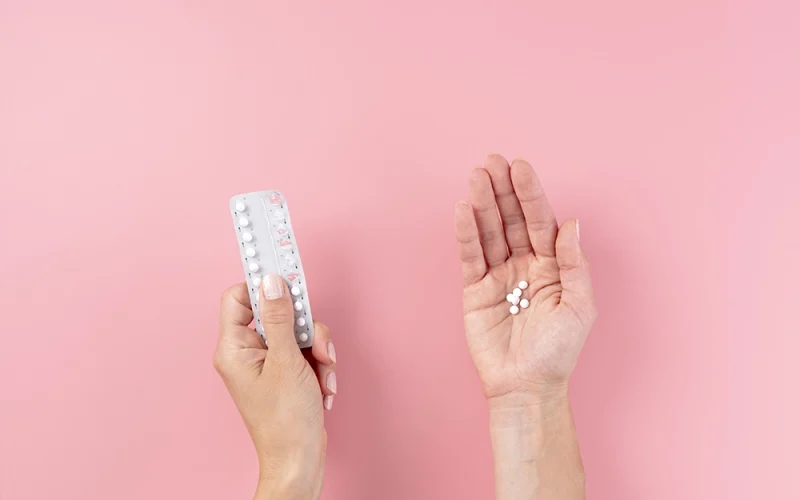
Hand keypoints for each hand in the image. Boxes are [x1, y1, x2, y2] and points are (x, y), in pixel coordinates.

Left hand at [215, 273, 336, 499]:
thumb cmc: (286, 420)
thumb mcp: (287, 360)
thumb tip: (272, 281)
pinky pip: (306, 352)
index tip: (287, 279)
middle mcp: (247, 353)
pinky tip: (323, 388)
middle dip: (307, 330)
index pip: (238, 298)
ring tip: (323, 375)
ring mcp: (268, 364)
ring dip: (319, 351)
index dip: (262, 287)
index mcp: (234, 348)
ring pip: (298, 333)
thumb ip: (279, 317)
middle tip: (318, 347)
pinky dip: (320, 366)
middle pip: (277, 313)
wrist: (301, 460)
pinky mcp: (286, 373)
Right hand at [454, 154, 596, 403]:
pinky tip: (463, 210)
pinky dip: (466, 233)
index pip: (540, 221)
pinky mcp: (475, 290)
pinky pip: (470, 256)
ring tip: (475, 176)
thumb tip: (571, 223)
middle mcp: (524, 264)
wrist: (526, 386)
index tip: (520, 167)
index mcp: (553, 265)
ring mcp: (498, 275)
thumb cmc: (558, 351)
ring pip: (489, 232)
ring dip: (482, 203)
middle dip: (502, 190)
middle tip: (491, 161)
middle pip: (511, 219)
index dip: (531, 194)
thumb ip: (575, 264)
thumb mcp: (579, 307)